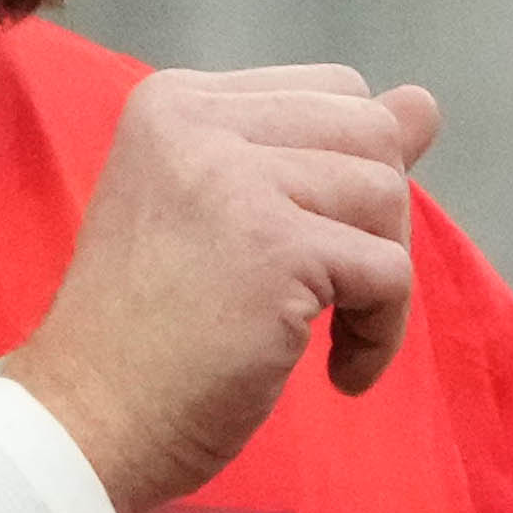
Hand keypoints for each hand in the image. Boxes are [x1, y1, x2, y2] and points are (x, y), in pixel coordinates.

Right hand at [7, 64, 445, 512]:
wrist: (87, 422)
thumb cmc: (153, 336)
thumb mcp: (233, 218)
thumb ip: (324, 152)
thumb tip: (425, 103)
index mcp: (177, 102)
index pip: (331, 90)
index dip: (348, 174)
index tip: (309, 247)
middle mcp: (197, 121)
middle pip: (370, 131)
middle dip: (376, 220)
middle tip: (332, 294)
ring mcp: (233, 178)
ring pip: (387, 192)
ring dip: (378, 280)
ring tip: (327, 336)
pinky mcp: (274, 246)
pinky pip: (390, 271)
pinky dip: (382, 333)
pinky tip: (338, 374)